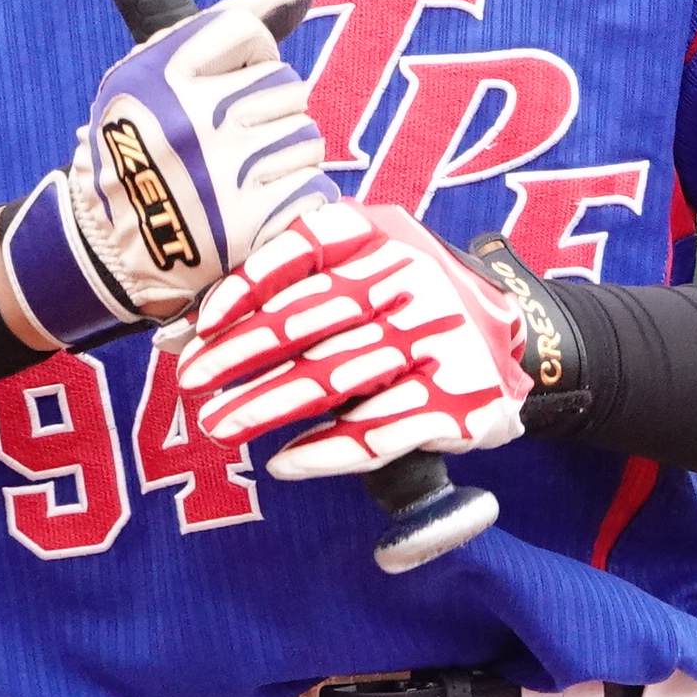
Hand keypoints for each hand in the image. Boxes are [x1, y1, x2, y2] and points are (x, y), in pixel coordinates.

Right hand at [0, 0, 335, 347]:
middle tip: (236, 140)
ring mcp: (224, 174)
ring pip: (307, 137)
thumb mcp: (151, 75)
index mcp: (160, 77)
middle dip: (271, 110)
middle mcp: (193, 120)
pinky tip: (262, 205)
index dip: (250, 55)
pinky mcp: (250, 225)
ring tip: (247, 174)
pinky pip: (315, 188)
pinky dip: (298, 198)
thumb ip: (225, 25)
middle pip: (287, 85)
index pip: (248, 31)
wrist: (106, 248)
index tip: (229, 83)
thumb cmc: (143, 145)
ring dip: (288, 155)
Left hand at [176, 201, 529, 478]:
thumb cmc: (406, 302)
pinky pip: (379, 431)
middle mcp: (415, 277)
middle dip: (242, 354)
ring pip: (336, 377)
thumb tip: (183, 332)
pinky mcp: (459, 400)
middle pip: (311, 318)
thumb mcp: (364, 265)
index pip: (304, 248)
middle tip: (193, 383)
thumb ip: (289, 287)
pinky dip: (327, 451)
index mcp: (384, 233)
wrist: (513, 341)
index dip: (247, 285)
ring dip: (269, 405)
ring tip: (220, 426)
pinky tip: (285, 462)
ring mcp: (439, 339)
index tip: (202, 326)